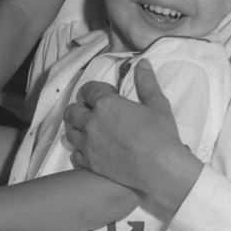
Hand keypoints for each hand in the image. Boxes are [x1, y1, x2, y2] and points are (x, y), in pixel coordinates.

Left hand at [64, 60, 201, 218]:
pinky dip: (80, 149)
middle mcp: (91, 123)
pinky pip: (74, 153)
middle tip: (96, 111)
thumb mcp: (157, 104)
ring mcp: (88, 145)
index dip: (96, 89)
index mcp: (106, 104)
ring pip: (70, 131)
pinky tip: (93, 148)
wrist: (161, 168)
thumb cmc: (161, 134)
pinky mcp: (89, 163)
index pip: (88, 89)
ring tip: (92, 130)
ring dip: (78, 127)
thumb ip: (147, 82)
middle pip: (73, 110)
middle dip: (82, 107)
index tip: (107, 93)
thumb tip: (142, 62)